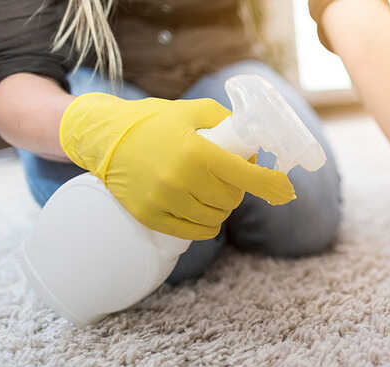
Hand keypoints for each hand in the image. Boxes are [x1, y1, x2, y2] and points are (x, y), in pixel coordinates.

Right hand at [60, 93, 295, 239]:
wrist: (104, 137)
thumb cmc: (153, 121)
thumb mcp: (193, 111)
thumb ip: (227, 121)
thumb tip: (255, 145)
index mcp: (196, 151)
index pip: (245, 176)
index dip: (271, 185)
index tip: (285, 190)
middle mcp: (180, 178)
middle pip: (231, 199)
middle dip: (237, 191)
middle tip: (230, 180)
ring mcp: (163, 200)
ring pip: (215, 218)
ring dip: (222, 209)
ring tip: (214, 194)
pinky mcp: (149, 215)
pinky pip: (193, 231)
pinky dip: (206, 226)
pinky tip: (206, 215)